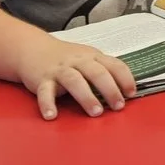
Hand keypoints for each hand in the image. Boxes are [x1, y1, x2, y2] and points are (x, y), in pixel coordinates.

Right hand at [15, 37, 136, 119]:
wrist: (32, 48)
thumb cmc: (66, 58)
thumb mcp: (88, 59)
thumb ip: (104, 70)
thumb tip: (126, 91)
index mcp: (93, 57)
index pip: (114, 64)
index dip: (125, 78)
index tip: (131, 93)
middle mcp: (78, 61)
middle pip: (97, 72)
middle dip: (110, 89)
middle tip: (118, 106)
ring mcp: (60, 70)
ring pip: (74, 81)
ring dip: (86, 96)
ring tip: (96, 112)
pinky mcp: (42, 80)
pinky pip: (45, 92)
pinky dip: (48, 104)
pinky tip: (52, 116)